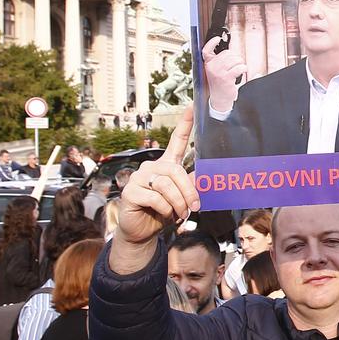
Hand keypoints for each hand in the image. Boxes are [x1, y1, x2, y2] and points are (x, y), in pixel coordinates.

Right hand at [111, 106, 198, 272]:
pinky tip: (165, 214)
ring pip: (167, 185)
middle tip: (194, 207)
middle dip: (189, 191)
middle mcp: (151, 167)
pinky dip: (166, 209)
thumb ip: (192, 185)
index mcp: (166, 165)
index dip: (184, 124)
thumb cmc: (163, 213)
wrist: (142, 232)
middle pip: (176, 171)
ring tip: (180, 213)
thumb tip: (207, 176)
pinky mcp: (130, 191)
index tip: (192, 107)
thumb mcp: (182, 198)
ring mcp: (139, 178)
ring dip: (178, 203)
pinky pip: (156, 197)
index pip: (176, 141)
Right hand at [201, 36, 246, 113]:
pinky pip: (239, 67)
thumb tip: (229, 52)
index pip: (206, 50)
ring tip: (238, 70)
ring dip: (240, 63)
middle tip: (235, 65)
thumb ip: (219, 61)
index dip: (211, 43)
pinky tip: (242, 72)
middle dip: (235, 57)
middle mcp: (211, 67)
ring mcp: (218, 72)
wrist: (219, 99)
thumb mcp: (215, 71)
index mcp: (208, 64)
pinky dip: (243, 68)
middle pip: (228, 53)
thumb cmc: (220, 84)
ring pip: (235, 59)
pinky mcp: (226, 78)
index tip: (218, 39)